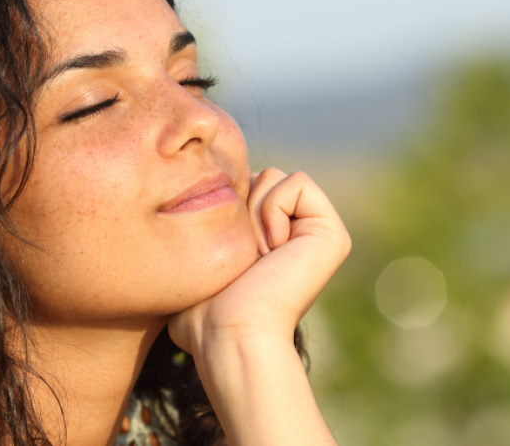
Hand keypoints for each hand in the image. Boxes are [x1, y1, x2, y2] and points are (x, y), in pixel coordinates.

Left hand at [168, 168, 350, 356]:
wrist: (229, 333)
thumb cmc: (203, 313)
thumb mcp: (196, 265)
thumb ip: (199, 240)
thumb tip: (177, 234)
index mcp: (274, 241)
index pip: (240, 187)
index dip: (222, 210)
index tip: (228, 258)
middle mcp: (300, 235)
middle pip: (258, 176)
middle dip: (238, 209)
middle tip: (244, 259)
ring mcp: (320, 235)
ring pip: (274, 176)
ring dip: (252, 215)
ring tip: (257, 259)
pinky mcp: (332, 234)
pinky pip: (297, 183)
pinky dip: (273, 211)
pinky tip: (273, 251)